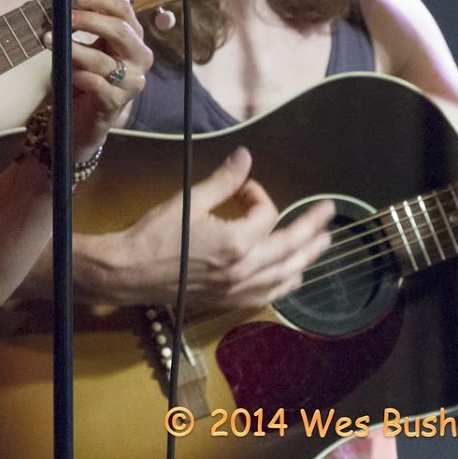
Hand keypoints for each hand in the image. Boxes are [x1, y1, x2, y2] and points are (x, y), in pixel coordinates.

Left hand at [51, 0, 152, 159]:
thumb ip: (79, 28)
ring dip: (74, 49)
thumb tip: (61, 3)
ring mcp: (131, 83)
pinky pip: (96, 84)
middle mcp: (139, 58)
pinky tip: (68, 73)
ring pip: (103, 60)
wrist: (82, 121)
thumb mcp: (83, 48)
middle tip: (64, 17)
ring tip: (51, 42)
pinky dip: (79, 76)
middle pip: (120, 30)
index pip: (124, 9)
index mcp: (132, 38)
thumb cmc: (84, 79)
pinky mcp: (115, 103)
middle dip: (89, 20)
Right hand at [80, 147, 333, 311]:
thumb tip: (246, 157)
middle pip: (290, 247)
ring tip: (323, 245)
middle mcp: (245, 269)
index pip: (266, 214)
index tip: (242, 186)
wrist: (129, 272)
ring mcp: (239, 289)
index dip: (258, 194)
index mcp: (236, 242)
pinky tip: (293, 278)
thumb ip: (223, 181)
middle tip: (329, 214)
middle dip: (312, 228)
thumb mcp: (188, 201)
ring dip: (307, 257)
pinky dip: (286, 284)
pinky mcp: (230, 301)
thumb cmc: (155, 234)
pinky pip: (269, 296)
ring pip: (286, 275)